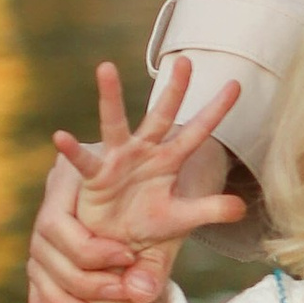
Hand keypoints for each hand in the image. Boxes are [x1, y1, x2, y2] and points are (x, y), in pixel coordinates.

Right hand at [27, 59, 243, 302]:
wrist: (118, 242)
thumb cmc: (149, 223)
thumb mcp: (182, 219)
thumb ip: (209, 210)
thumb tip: (242, 208)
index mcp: (170, 160)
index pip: (199, 132)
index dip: (216, 110)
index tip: (236, 84)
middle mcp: (145, 151)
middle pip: (162, 116)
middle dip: (174, 90)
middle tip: (185, 60)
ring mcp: (119, 160)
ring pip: (115, 123)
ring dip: (110, 96)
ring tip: (106, 68)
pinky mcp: (97, 177)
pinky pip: (85, 162)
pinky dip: (74, 151)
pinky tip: (61, 137)